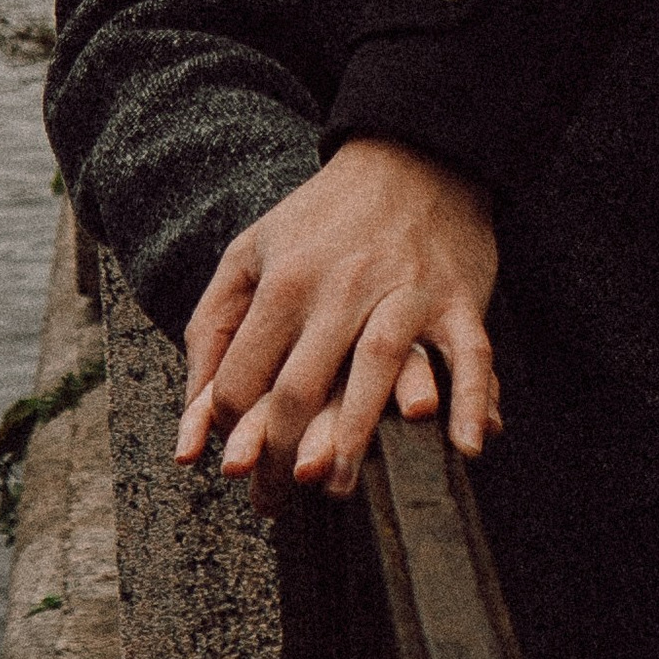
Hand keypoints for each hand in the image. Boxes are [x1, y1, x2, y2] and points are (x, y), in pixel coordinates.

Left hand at [174, 138, 498, 510]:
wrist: (411, 155)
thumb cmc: (321, 217)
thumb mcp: (250, 254)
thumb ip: (213, 332)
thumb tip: (189, 429)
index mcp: (285, 280)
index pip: (243, 376)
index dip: (229, 429)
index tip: (233, 465)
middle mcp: (341, 286)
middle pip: (301, 386)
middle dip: (278, 456)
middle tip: (273, 503)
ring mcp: (403, 291)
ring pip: (375, 370)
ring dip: (353, 437)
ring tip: (334, 489)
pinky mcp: (457, 297)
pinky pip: (468, 353)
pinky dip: (469, 398)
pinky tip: (465, 446)